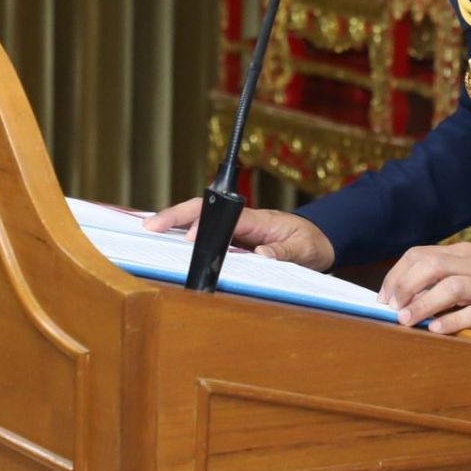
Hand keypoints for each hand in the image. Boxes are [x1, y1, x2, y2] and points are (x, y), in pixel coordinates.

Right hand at [142, 199, 335, 271]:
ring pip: (201, 222)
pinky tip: (168, 243)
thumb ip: (283, 254)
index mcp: (259, 220)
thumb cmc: (312, 243)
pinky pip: (208, 236)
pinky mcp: (236, 240)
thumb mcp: (304, 251)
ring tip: (148, 232)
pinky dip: (186, 237)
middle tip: (149, 226)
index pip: (226, 218)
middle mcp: (243, 221)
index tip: (187, 238)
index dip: (204, 226)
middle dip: (175, 217)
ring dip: (175, 226)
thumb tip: (261, 258)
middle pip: (204, 212)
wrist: (322, 239)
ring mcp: (237, 229)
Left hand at [378, 243, 470, 347]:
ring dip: (424, 303)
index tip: (383, 297)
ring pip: (452, 287)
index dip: (397, 275)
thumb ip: (441, 282)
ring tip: (408, 320)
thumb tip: (400, 298)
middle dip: (406, 286)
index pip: (420, 255)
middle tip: (392, 308)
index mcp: (465, 254)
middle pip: (432, 266)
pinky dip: (452, 321)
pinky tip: (437, 330)